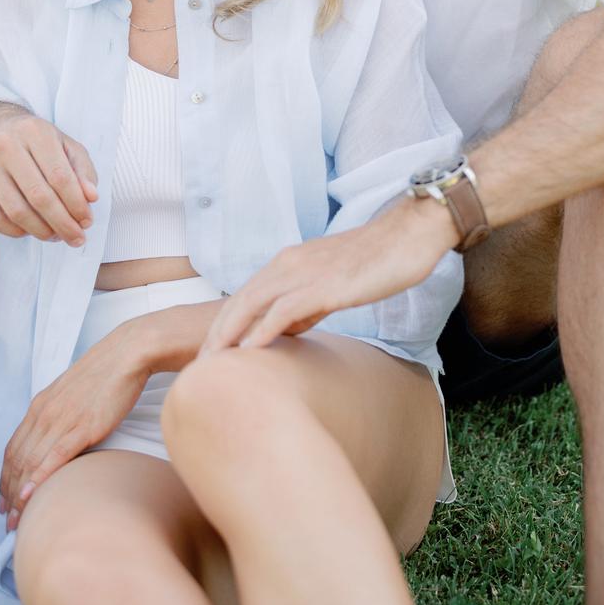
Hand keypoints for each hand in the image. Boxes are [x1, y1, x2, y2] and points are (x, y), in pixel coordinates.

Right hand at [0, 103, 97, 245]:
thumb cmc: (35, 141)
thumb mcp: (64, 145)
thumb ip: (82, 170)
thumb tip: (91, 198)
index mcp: (34, 131)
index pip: (60, 176)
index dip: (76, 204)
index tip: (87, 222)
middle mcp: (5, 145)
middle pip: (39, 196)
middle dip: (63, 223)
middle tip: (77, 238)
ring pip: (17, 211)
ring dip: (41, 231)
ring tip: (57, 236)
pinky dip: (17, 232)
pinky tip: (31, 231)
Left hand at [0, 326, 145, 529]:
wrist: (126, 354)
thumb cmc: (104, 373)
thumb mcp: (70, 392)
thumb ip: (57, 413)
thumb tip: (53, 437)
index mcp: (40, 405)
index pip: (13, 448)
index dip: (5, 478)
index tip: (4, 501)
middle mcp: (44, 413)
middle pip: (17, 460)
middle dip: (8, 494)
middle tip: (7, 521)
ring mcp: (62, 420)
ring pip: (30, 463)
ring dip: (19, 495)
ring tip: (17, 521)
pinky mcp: (82, 427)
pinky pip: (54, 457)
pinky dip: (39, 478)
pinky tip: (30, 496)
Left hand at [200, 194, 456, 355]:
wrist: (408, 236)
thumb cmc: (375, 261)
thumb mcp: (331, 285)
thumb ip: (306, 305)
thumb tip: (286, 330)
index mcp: (287, 263)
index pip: (243, 298)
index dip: (222, 326)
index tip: (207, 356)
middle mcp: (288, 264)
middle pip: (238, 302)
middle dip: (215, 335)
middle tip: (195, 369)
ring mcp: (304, 272)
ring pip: (252, 304)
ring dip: (228, 335)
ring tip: (210, 366)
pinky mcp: (324, 284)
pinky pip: (284, 309)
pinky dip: (262, 330)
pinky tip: (248, 352)